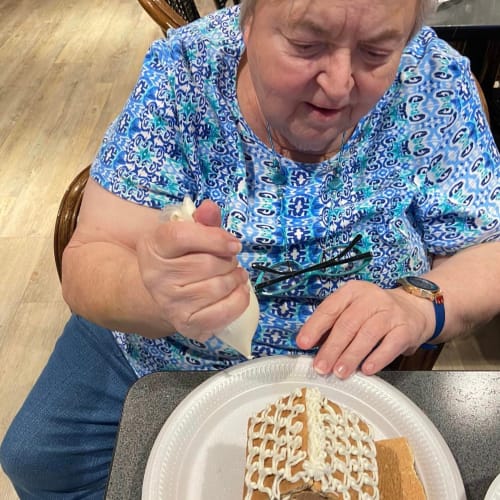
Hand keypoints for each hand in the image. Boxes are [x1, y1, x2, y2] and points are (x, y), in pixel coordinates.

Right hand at [136, 200, 249, 340]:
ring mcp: (170, 304)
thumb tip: (210, 209)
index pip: (181, 237)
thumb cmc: (183, 258)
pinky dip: (239, 300)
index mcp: (153, 247)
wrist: (166, 292)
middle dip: (228, 260)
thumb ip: (202, 221)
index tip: (233, 244)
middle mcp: (156, 277)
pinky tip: (239, 291)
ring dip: (236, 278)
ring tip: (234, 275)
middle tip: (229, 260)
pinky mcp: (186, 324)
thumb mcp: (188, 233)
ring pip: (218, 287)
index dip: (214, 238)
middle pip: (207, 264)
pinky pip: (223, 312)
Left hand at [296, 280, 434, 378]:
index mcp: (352, 291)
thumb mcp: (352, 309)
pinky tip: (367, 369)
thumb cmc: (373, 312)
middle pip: (347, 324)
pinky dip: (377, 358)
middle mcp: (371, 298)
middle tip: (320, 367)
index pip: (330, 308)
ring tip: (339, 372)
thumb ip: (333, 324)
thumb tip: (311, 346)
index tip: (303, 344)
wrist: (413, 308)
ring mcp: (390, 312)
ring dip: (351, 356)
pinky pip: (390, 345)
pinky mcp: (406, 328)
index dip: (315, 326)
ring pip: (367, 335)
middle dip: (332, 348)